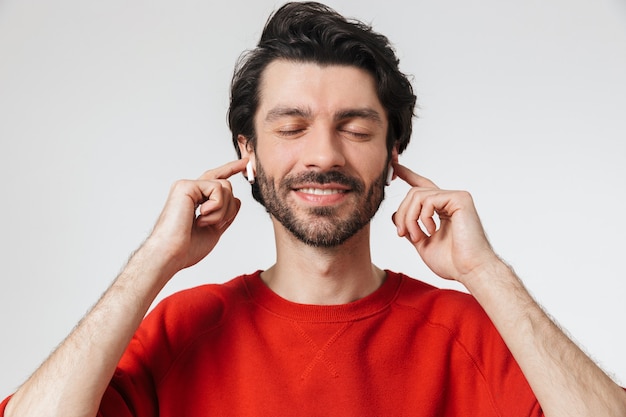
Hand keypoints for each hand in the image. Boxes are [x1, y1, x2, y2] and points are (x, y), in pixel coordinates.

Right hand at [145, 158, 247, 274]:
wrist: (171, 254)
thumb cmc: (186, 248)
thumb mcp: (214, 230)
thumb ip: (225, 214)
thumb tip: (237, 200)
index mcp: (194, 200)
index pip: (215, 180)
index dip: (230, 169)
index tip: (245, 163)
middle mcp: (190, 190)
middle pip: (224, 185)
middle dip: (228, 207)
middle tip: (216, 224)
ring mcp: (187, 187)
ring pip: (225, 187)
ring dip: (222, 211)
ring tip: (204, 223)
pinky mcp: (186, 186)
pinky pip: (217, 188)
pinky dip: (217, 207)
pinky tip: (201, 217)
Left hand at [391, 162, 498, 284]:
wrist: (470, 270)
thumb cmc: (452, 262)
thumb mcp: (423, 244)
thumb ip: (410, 228)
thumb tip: (395, 215)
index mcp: (442, 209)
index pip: (422, 187)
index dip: (407, 175)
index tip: (394, 166)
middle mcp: (449, 200)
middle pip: (414, 193)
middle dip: (403, 214)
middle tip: (402, 234)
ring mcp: (456, 198)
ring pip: (417, 195)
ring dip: (410, 218)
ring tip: (417, 237)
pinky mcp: (460, 199)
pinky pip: (428, 199)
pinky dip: (422, 217)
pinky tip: (431, 231)